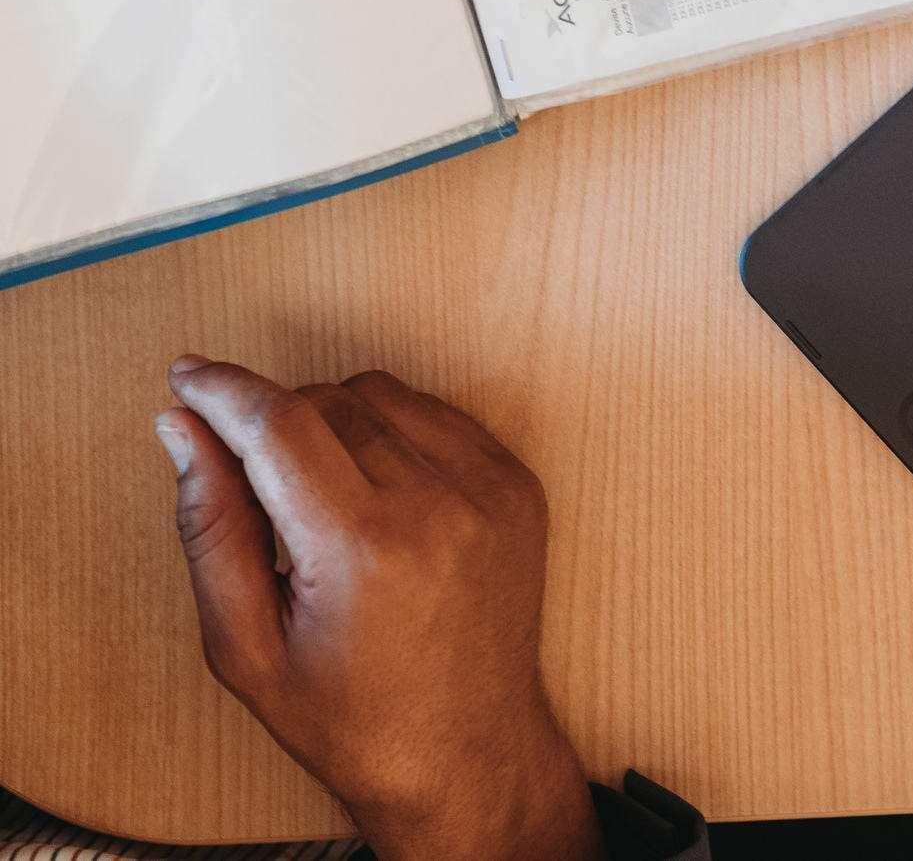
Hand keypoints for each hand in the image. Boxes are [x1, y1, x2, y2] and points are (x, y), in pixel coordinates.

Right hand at [154, 358, 599, 860]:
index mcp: (364, 547)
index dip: (224, 390)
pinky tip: (370, 487)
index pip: (281, 424)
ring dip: (332, 418)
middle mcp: (440, 503)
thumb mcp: (243, 643)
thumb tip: (184, 427)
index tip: (185, 374)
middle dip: (272, 417)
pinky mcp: (519, 485)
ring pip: (385, 396)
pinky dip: (391, 429)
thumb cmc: (346, 714)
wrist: (464, 749)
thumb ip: (209, 526)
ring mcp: (492, 489)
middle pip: (330, 401)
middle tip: (245, 473)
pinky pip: (438, 415)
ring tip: (312, 495)